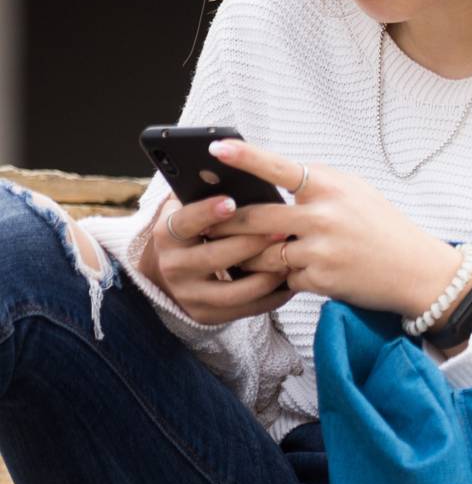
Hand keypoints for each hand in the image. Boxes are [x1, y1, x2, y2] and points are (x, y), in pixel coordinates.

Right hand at [136, 194, 290, 325]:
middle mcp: (174, 266)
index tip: (231, 202)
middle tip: (282, 229)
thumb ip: (201, 193)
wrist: (170, 275)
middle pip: (216, 257)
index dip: (206, 212)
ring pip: (235, 289)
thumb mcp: (187, 212)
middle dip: (251, 243)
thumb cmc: (192, 233)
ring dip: (267, 273)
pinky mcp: (208, 315)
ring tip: (292, 258)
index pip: (184, 222)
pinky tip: (292, 280)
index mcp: (167, 235)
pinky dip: (273, 295)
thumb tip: (228, 169)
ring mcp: (190, 295)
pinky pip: (247, 309)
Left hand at [209, 141, 461, 315]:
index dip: (244, 157)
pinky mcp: (320, 279)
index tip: (215, 148)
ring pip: (260, 254)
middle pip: (253, 217)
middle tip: (206, 225)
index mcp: (331, 187)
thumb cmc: (383, 227)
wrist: (420, 270)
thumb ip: (313, 186)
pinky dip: (286, 277)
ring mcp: (321, 249)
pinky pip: (284, 277)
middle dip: (225, 223)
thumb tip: (265, 184)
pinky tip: (300, 273)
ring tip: (245, 255)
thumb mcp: (355, 193)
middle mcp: (323, 216)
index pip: (279, 167)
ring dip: (249, 257)